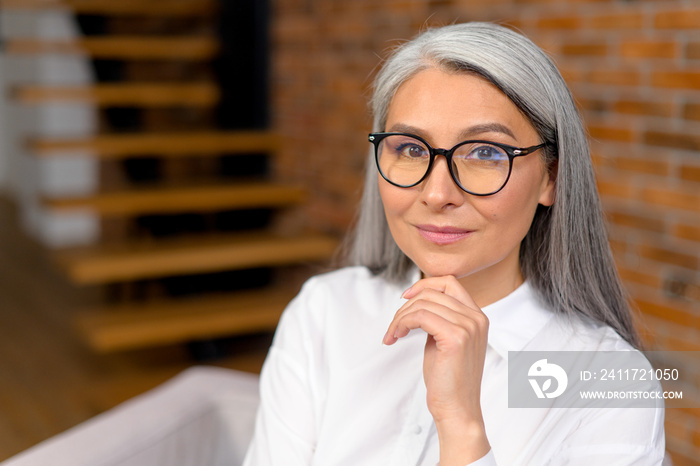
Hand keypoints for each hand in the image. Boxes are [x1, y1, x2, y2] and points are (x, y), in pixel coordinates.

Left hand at [383, 275, 490, 464]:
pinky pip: (420, 316)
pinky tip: (396, 336)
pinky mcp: (456, 338)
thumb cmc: (448, 380)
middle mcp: (476, 318)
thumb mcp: (444, 340)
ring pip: (423, 303)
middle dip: (406, 306)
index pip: (450, 282)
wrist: (457, 410)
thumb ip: (438, 319)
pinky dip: (402, 323)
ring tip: (393, 334)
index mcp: (477, 316)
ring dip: (400, 317)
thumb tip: (416, 301)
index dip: (424, 285)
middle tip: (394, 327)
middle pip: (432, 292)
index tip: (405, 298)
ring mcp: (468, 326)